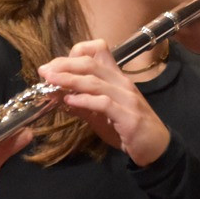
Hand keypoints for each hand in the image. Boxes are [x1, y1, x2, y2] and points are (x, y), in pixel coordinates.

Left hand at [38, 39, 169, 166]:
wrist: (155, 148)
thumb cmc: (127, 129)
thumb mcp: (100, 115)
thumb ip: (80, 104)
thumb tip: (56, 96)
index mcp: (116, 78)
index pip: (99, 50)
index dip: (75, 53)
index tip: (55, 65)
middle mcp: (122, 83)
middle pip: (91, 64)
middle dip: (64, 65)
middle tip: (44, 71)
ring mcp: (127, 98)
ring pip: (95, 82)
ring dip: (70, 80)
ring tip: (50, 82)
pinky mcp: (128, 117)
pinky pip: (104, 103)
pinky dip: (84, 101)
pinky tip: (69, 102)